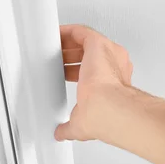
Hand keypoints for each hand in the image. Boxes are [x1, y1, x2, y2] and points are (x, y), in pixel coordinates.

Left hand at [55, 24, 133, 142]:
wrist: (111, 108)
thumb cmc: (107, 115)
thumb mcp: (83, 124)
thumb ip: (70, 127)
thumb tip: (61, 133)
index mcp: (113, 84)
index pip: (92, 72)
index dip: (75, 72)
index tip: (63, 74)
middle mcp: (114, 66)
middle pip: (88, 54)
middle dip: (69, 56)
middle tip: (53, 59)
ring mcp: (108, 54)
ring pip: (85, 41)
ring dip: (67, 42)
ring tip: (50, 45)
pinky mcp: (98, 43)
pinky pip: (80, 31)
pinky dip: (66, 31)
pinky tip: (54, 34)